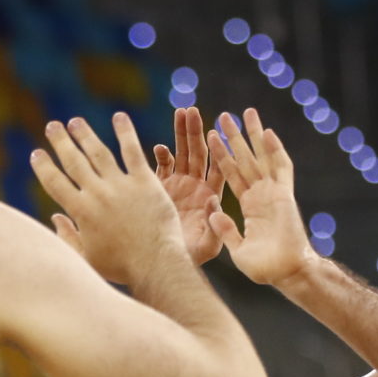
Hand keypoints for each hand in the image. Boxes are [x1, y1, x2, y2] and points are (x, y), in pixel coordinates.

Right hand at [31, 113, 186, 289]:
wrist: (156, 265)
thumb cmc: (122, 267)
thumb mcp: (87, 258)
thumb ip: (68, 237)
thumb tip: (55, 218)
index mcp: (81, 212)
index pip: (54, 182)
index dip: (43, 166)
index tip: (36, 153)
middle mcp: (97, 194)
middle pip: (73, 161)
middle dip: (60, 142)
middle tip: (53, 126)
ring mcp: (121, 186)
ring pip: (99, 153)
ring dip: (85, 135)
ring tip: (76, 122)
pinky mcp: (145, 182)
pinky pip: (132, 152)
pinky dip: (125, 133)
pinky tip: (119, 117)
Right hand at [154, 105, 224, 265]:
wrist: (163, 265)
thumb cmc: (188, 259)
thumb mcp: (207, 247)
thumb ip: (215, 226)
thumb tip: (214, 201)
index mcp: (211, 196)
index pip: (218, 167)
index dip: (217, 149)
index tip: (216, 131)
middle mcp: (196, 187)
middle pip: (199, 153)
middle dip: (195, 132)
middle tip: (192, 111)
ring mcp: (179, 185)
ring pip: (182, 153)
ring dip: (180, 133)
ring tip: (180, 112)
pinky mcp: (161, 186)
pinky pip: (163, 165)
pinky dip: (161, 155)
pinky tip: (159, 148)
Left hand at [208, 108, 312, 286]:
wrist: (286, 273)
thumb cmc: (264, 268)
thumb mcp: (236, 248)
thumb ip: (225, 229)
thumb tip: (213, 211)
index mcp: (247, 206)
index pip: (230, 174)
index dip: (221, 155)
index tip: (209, 135)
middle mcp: (260, 195)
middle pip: (244, 159)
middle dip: (234, 137)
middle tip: (223, 114)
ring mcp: (273, 193)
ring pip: (262, 157)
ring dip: (254, 136)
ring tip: (246, 112)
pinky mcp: (285, 195)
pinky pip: (281, 168)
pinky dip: (275, 151)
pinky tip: (267, 133)